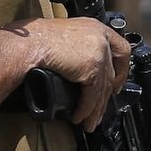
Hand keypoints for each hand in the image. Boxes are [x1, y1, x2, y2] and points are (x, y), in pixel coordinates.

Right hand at [8, 17, 131, 130]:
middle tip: (100, 111)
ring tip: (89, 122)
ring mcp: (99, 52)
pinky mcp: (92, 67)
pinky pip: (92, 95)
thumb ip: (81, 48)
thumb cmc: (37, 40)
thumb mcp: (67, 37)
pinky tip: (79, 116)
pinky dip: (86, 109)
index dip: (121, 71)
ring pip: (102, 88)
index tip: (116, 85)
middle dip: (105, 98)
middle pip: (111, 74)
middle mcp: (101, 38)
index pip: (121, 50)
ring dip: (95, 110)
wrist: (29, 43)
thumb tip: (83, 71)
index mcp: (97, 27)